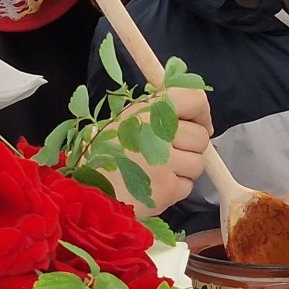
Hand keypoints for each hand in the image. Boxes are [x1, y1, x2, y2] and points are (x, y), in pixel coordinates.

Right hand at [109, 87, 210, 215]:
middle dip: (190, 148)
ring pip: (198, 164)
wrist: (85, 190)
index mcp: (148, 109)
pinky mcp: (166, 189)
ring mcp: (163, 162)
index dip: (202, 112)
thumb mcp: (124, 120)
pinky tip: (153, 186)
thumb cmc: (104, 155)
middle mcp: (157, 131)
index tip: (198, 123)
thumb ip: (156, 113)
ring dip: (183, 170)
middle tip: (168, 154)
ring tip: (157, 172)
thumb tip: (190, 115)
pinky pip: (187, 186)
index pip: (194, 98)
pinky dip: (175, 189)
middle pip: (201, 137)